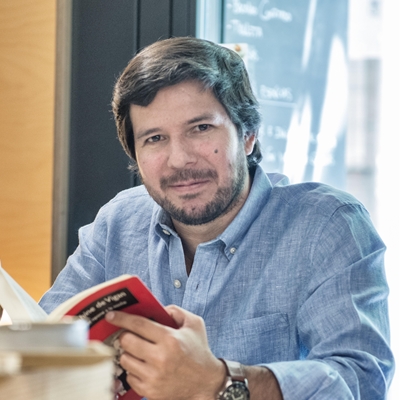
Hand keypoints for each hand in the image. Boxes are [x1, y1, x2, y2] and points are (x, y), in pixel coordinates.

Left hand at [105, 305, 225, 399]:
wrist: (206, 383)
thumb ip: (175, 311)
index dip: (121, 318)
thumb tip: (156, 308)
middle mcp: (160, 358)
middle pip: (126, 341)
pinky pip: (129, 376)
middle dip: (125, 335)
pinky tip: (143, 365)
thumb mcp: (194, 324)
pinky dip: (133, 369)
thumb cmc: (199, 350)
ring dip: (128, 352)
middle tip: (129, 334)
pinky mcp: (150, 391)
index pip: (138, 324)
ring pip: (125, 359)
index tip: (111, 315)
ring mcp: (154, 377)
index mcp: (170, 339)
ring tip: (138, 350)